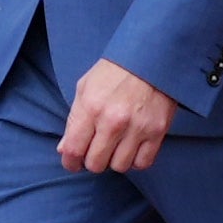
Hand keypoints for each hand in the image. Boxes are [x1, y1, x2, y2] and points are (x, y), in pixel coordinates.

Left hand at [58, 60, 178, 174]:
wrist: (151, 56)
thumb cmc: (114, 71)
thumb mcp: (85, 88)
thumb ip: (74, 120)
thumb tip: (64, 149)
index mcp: (91, 107)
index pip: (73, 150)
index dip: (70, 162)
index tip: (72, 163)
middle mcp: (113, 121)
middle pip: (96, 163)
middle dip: (92, 160)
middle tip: (96, 150)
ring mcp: (137, 127)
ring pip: (119, 166)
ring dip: (114, 160)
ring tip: (115, 146)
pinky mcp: (158, 131)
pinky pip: (143, 163)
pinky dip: (135, 160)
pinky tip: (132, 147)